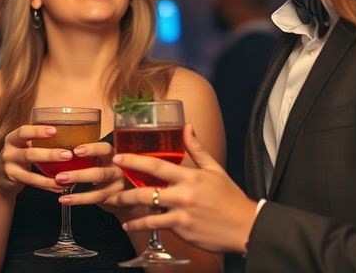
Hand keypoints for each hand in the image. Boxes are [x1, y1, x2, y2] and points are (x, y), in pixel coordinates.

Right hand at [0, 124, 69, 196]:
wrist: (0, 176)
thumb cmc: (19, 154)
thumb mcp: (22, 143)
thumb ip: (38, 137)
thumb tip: (68, 130)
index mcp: (12, 139)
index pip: (23, 132)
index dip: (38, 131)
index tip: (54, 131)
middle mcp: (9, 153)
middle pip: (29, 154)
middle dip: (50, 154)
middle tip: (68, 154)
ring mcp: (10, 168)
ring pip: (30, 174)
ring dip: (49, 177)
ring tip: (66, 176)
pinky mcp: (13, 181)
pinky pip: (32, 184)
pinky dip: (47, 186)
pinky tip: (59, 187)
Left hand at [55, 142, 130, 217]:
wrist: (130, 192)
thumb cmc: (109, 169)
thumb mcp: (105, 158)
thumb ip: (91, 154)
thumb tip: (64, 149)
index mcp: (114, 156)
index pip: (105, 149)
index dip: (91, 149)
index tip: (76, 151)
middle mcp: (118, 171)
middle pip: (99, 174)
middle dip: (78, 176)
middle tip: (60, 176)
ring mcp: (117, 188)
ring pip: (97, 192)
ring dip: (77, 194)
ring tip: (62, 193)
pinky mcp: (114, 201)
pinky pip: (95, 201)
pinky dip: (79, 200)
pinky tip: (66, 200)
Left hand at [111, 124, 257, 253]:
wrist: (245, 226)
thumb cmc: (230, 198)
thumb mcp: (214, 169)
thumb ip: (197, 148)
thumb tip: (187, 126)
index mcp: (190, 176)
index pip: (156, 165)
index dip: (134, 160)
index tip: (118, 157)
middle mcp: (184, 193)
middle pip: (146, 189)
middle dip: (124, 188)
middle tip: (109, 187)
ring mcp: (182, 212)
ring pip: (147, 208)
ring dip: (128, 207)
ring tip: (115, 204)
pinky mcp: (182, 229)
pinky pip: (154, 225)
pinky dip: (139, 225)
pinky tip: (129, 224)